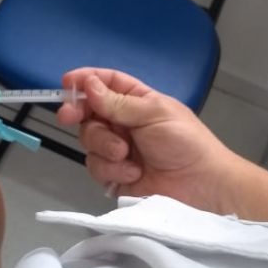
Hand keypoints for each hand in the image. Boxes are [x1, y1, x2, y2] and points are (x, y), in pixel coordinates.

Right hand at [57, 67, 242, 212]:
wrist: (200, 186)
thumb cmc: (186, 143)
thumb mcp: (154, 114)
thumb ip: (118, 103)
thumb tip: (87, 85)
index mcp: (136, 101)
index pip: (105, 83)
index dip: (85, 80)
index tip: (67, 82)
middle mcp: (123, 122)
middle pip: (88, 112)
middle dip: (80, 113)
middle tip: (70, 116)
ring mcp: (116, 149)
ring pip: (88, 140)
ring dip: (104, 146)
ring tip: (126, 154)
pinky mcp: (114, 175)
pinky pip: (96, 166)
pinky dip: (112, 169)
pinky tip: (133, 173)